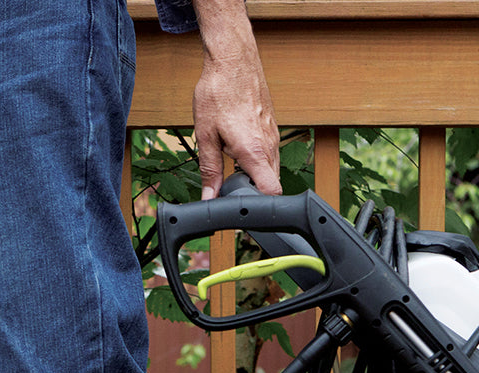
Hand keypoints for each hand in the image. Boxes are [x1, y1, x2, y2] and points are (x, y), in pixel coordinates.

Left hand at [191, 3, 280, 198]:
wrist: (233, 58)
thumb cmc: (219, 91)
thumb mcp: (205, 135)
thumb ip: (209, 170)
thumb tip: (209, 197)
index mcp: (253, 151)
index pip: (271, 192)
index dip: (261, 206)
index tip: (246, 208)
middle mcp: (269, 147)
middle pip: (271, 185)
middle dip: (255, 193)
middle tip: (233, 190)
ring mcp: (273, 137)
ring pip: (271, 170)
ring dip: (256, 176)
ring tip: (235, 169)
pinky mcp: (272, 129)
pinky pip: (270, 155)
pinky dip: (258, 161)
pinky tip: (241, 152)